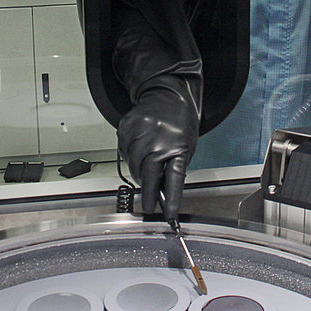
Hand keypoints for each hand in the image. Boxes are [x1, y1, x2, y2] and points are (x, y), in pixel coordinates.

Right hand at [117, 86, 198, 219]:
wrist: (169, 96)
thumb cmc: (180, 123)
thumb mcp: (186, 146)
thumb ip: (174, 167)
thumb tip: (161, 191)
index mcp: (178, 146)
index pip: (174, 178)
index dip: (170, 198)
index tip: (168, 214)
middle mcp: (158, 139)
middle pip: (148, 174)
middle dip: (147, 193)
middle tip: (148, 204)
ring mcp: (140, 132)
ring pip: (133, 165)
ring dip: (138, 173)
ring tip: (145, 169)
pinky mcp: (127, 127)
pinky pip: (124, 152)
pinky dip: (129, 158)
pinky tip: (137, 152)